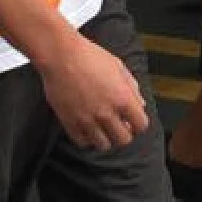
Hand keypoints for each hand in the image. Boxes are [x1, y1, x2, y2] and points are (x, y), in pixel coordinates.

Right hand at [39, 34, 149, 150]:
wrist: (61, 55)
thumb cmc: (90, 56)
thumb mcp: (118, 66)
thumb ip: (132, 87)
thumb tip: (141, 105)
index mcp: (122, 98)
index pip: (141, 125)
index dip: (138, 123)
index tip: (132, 120)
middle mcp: (107, 113)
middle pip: (124, 140)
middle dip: (124, 133)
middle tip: (118, 125)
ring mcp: (88, 120)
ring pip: (104, 145)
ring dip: (105, 138)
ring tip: (101, 127)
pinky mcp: (70, 123)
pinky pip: (83, 143)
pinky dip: (87, 138)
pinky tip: (87, 127)